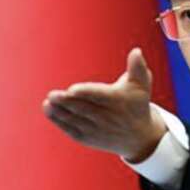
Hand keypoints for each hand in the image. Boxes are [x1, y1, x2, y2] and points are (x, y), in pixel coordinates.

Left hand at [42, 47, 166, 161]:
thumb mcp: (142, 85)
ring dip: (59, 112)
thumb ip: (137, 68)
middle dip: (67, 102)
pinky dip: (59, 121)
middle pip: (83, 109)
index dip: (86, 93)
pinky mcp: (87, 138)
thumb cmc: (137, 104)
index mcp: (117, 102)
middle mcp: (106, 118)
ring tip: (48, 102)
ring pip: (75, 119)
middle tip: (52, 95)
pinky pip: (71, 129)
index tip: (72, 89)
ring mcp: (96, 130)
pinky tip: (48, 109)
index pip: (99, 96)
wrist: (138, 137)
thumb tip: (136, 51)